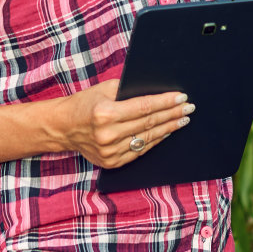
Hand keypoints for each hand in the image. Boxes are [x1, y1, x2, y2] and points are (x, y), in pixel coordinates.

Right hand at [56, 80, 194, 168]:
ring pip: (147, 139)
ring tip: (182, 120)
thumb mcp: (104, 89)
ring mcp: (110, 151)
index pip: (144, 107)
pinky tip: (166, 132)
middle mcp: (108, 134)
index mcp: (106, 113)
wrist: (63, 127)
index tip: (182, 98)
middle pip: (149, 123)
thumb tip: (158, 92)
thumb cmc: (85, 103)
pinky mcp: (112, 162)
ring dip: (168, 129)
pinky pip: (139, 151)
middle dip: (172, 115)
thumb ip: (129, 90)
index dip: (165, 103)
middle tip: (188, 108)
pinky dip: (155, 141)